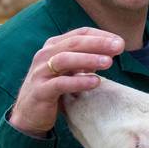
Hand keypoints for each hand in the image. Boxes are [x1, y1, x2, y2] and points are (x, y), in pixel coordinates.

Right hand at [9, 27, 124, 136]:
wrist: (28, 114)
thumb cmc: (53, 88)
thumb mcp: (70, 70)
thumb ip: (87, 60)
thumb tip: (111, 51)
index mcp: (54, 46)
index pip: (80, 34)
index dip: (101, 35)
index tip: (120, 41)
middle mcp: (45, 55)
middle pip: (74, 43)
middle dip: (98, 43)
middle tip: (119, 47)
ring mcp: (40, 72)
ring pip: (64, 59)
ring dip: (88, 59)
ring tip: (109, 63)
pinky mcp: (40, 91)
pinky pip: (60, 83)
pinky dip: (79, 81)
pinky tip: (95, 82)